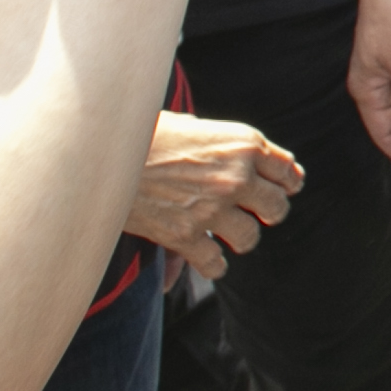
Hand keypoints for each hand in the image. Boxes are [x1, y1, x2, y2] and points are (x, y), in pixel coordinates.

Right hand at [127, 113, 301, 277]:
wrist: (101, 153)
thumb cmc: (143, 132)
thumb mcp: (192, 124)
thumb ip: (222, 142)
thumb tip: (247, 156)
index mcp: (243, 143)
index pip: (287, 169)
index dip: (288, 181)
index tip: (285, 188)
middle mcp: (236, 176)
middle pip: (277, 207)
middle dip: (269, 212)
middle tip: (257, 214)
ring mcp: (212, 209)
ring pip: (250, 237)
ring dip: (241, 239)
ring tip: (229, 235)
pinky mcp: (185, 236)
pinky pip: (215, 263)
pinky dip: (213, 266)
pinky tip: (208, 260)